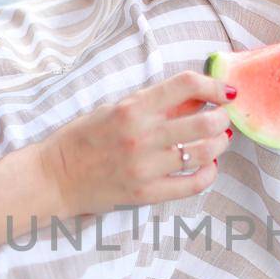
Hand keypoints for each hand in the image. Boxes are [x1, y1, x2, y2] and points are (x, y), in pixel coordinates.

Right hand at [34, 71, 234, 219]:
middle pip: (205, 121)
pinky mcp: (146, 194)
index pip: (186, 85)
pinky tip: (209, 166)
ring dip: (219, 144)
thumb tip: (196, 97)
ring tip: (218, 140)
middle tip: (222, 118)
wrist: (54, 177)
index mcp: (132, 108)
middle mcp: (142, 135)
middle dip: (222, 117)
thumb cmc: (82, 139)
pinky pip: (192, 184)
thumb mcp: (114, 109)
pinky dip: (209, 173)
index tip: (225, 91)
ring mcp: (145, 167)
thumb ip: (153, 104)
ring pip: (204, 152)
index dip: (214, 84)